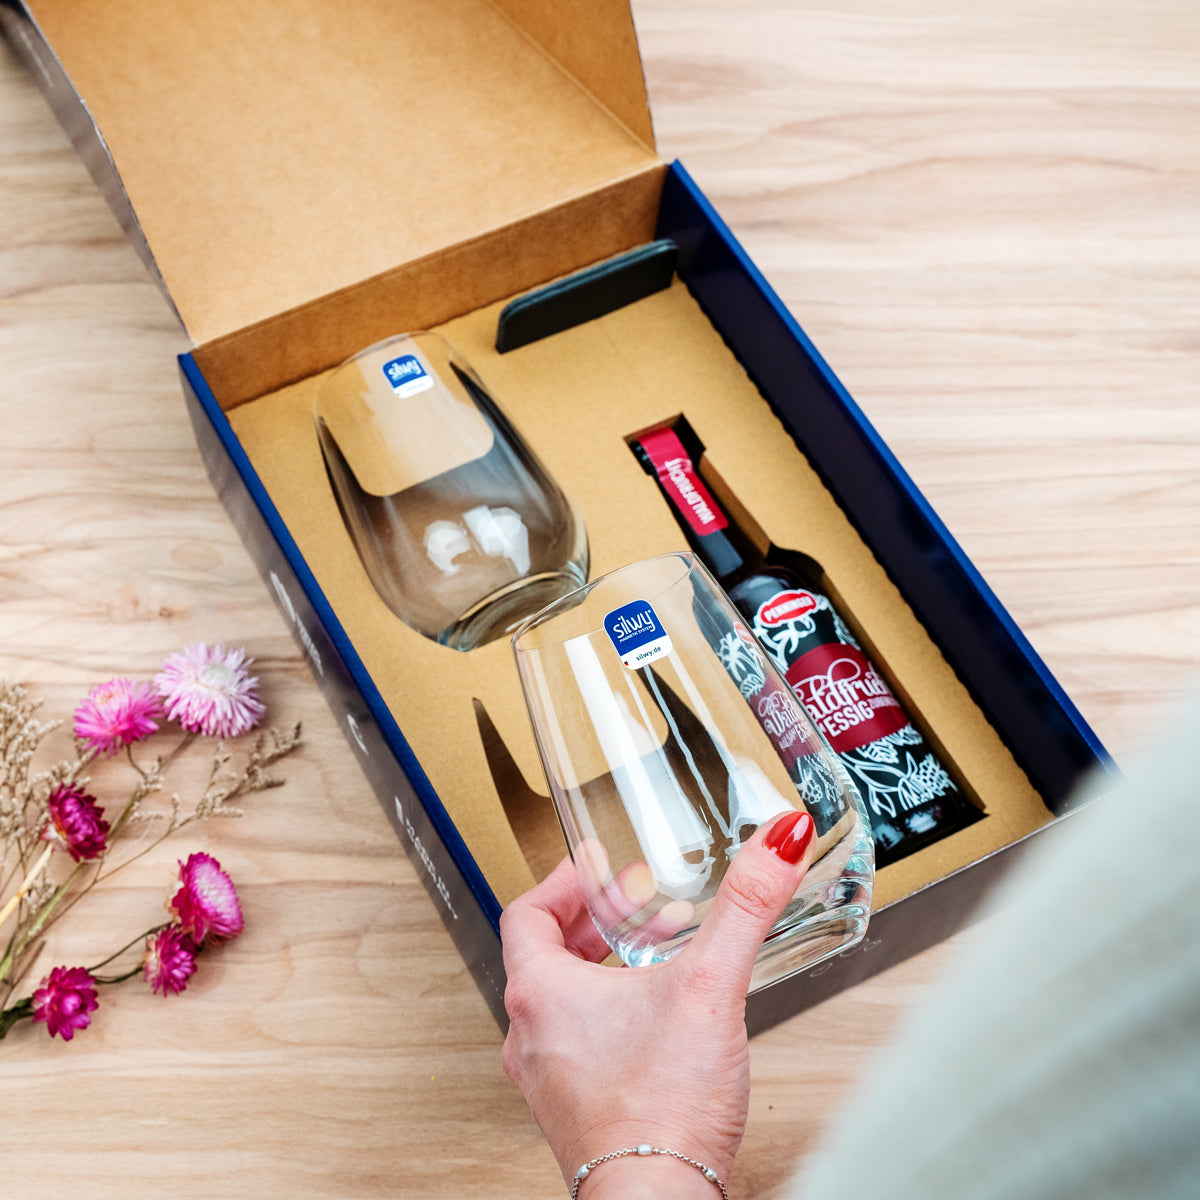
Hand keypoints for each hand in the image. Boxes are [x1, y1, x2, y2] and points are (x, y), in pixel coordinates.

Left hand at [500, 809, 815, 1195]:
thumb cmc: (661, 1111)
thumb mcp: (708, 984)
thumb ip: (746, 906)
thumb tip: (775, 843)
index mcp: (541, 993)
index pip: (526, 914)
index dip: (561, 882)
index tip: (591, 866)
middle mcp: (532, 1036)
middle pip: (544, 954)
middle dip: (591, 921)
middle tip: (627, 904)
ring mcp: (550, 1078)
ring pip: (562, 1002)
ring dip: (601, 967)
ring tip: (649, 957)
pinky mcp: (576, 1111)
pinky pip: (578, 1044)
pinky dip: (608, 1016)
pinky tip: (656, 1022)